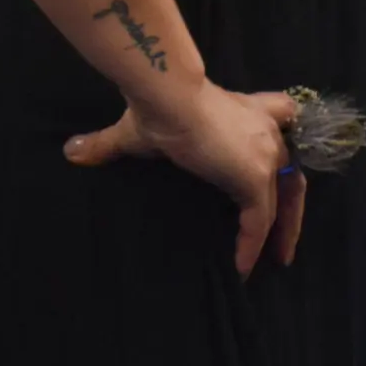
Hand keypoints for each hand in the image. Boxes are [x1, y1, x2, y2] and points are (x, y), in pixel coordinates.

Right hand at [65, 82, 304, 278]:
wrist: (168, 98)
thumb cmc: (157, 106)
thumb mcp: (139, 128)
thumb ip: (109, 143)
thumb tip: (72, 150)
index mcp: (248, 111)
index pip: (282, 124)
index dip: (281, 153)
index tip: (281, 178)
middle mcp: (266, 130)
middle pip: (293, 172)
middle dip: (292, 209)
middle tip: (285, 243)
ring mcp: (265, 154)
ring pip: (285, 200)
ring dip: (282, 233)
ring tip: (274, 260)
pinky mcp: (256, 178)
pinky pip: (260, 221)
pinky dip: (253, 245)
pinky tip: (243, 267)